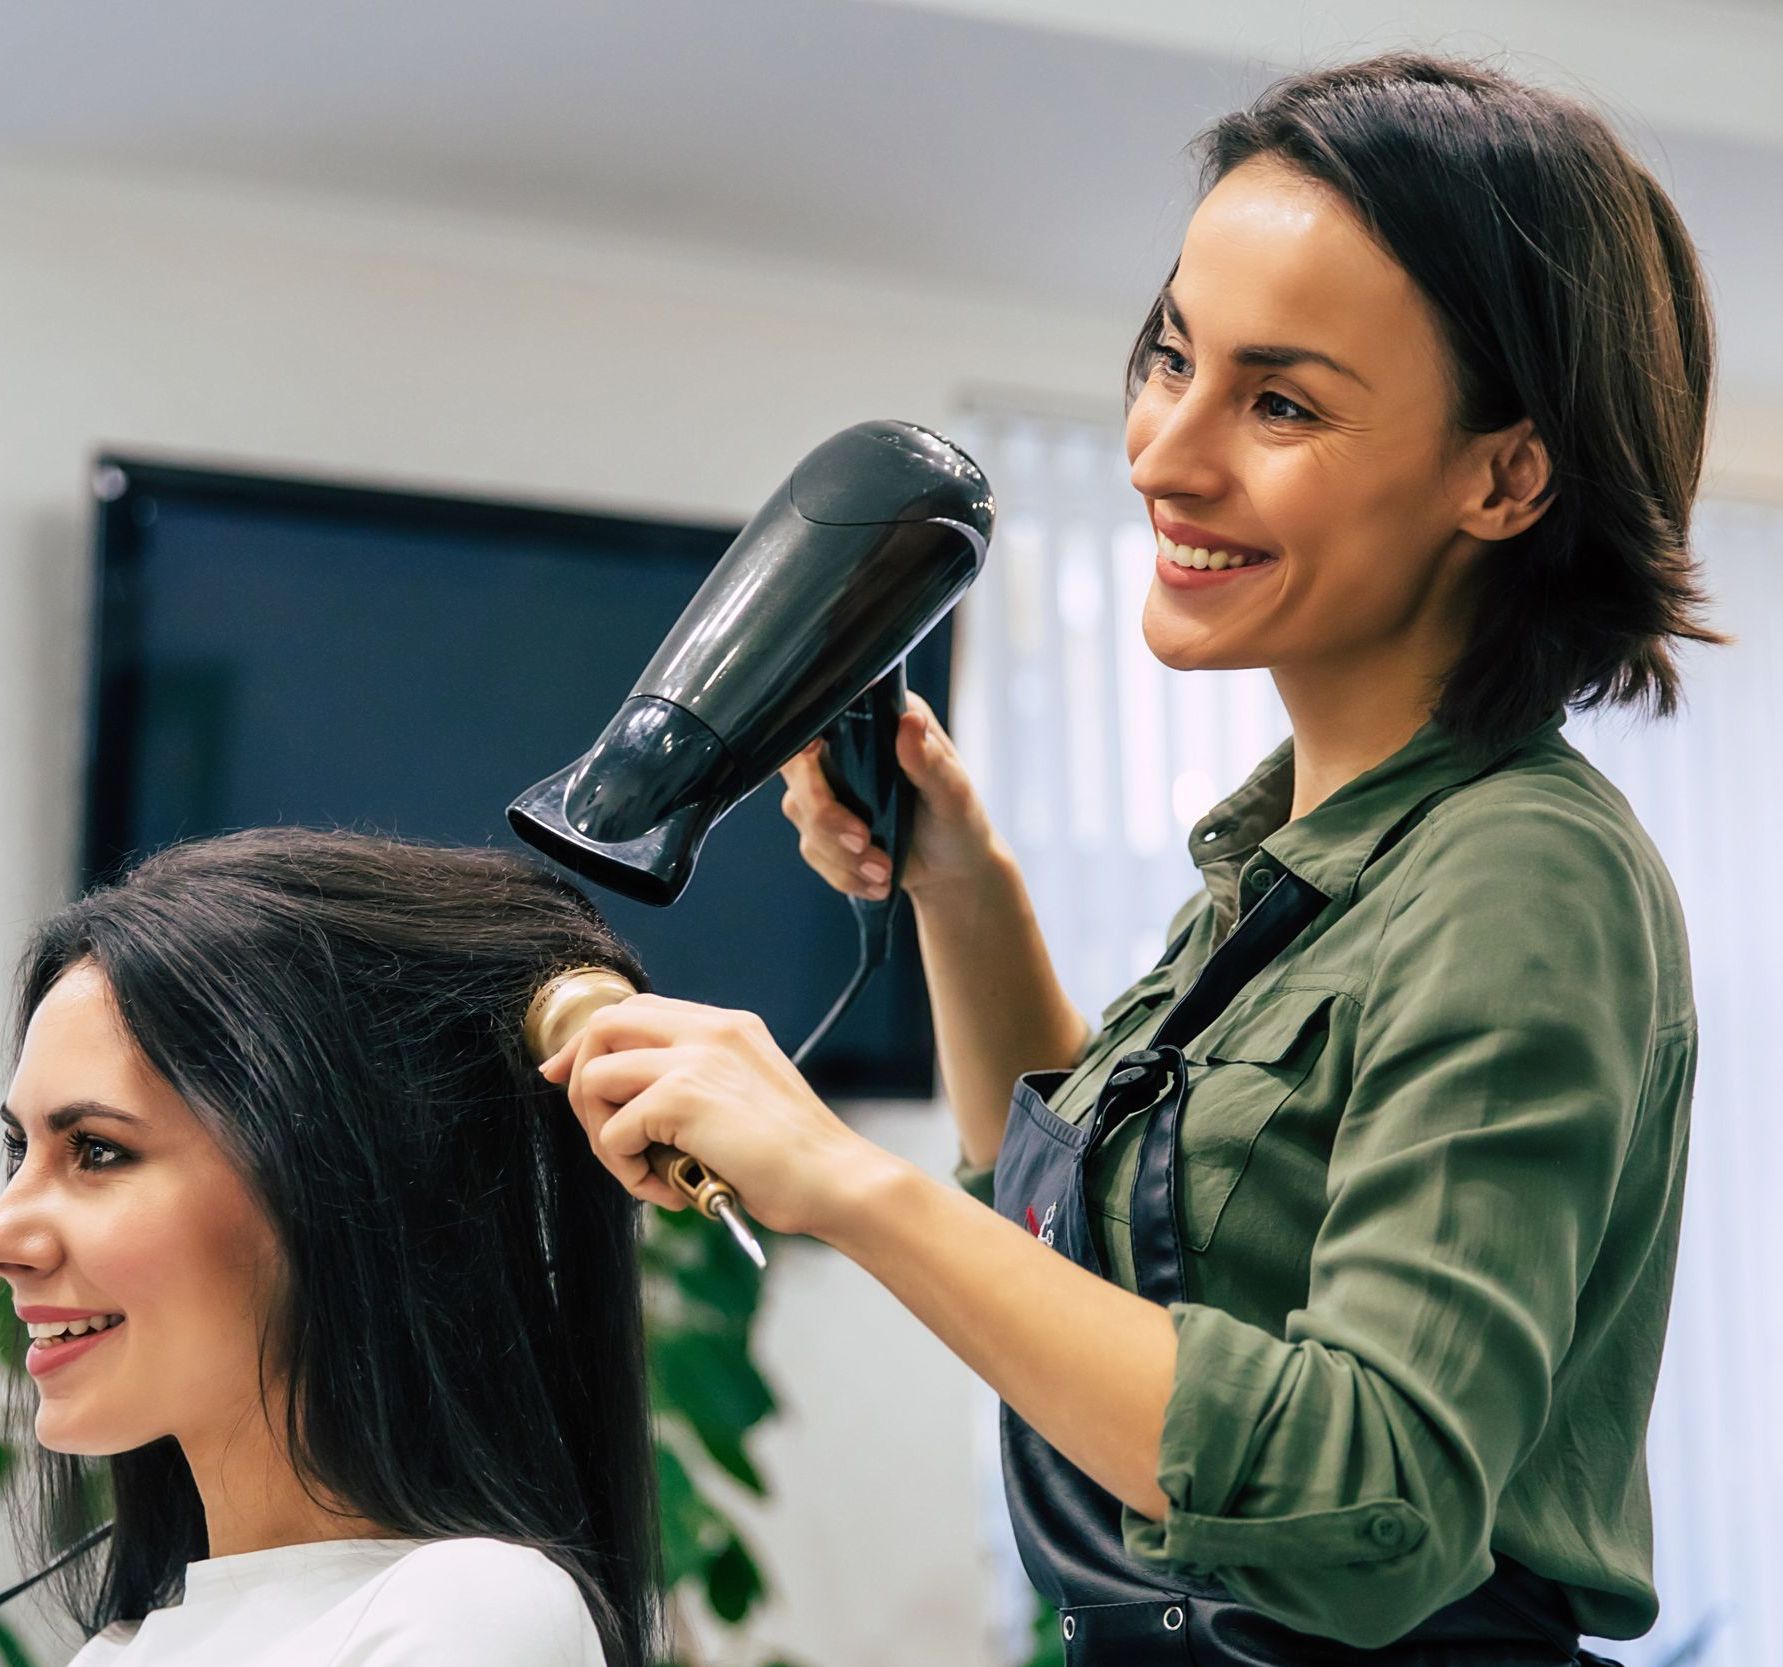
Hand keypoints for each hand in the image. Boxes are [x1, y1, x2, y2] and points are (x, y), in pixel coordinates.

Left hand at [536, 991, 893, 1240]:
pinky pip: (614, 1134)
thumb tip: (631, 1104)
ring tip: (642, 1171)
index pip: (635, 1010)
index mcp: (726, 1025)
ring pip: (595, 1080)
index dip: (592, 1044)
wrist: (835, 1178)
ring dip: (602, 1136)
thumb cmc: (794, 1156)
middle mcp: (708, 1030)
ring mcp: (694, 1059)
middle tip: (595, 1131)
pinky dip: (627, 1171)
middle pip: (602, 1026)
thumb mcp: (746, 1093)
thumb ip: (698, 1080)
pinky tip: (668, 1189)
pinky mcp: (681, 1098)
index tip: (569, 1078)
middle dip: (579, 1080)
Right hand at [778, 690, 1001, 902]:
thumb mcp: (954, 791)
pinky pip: (812, 849)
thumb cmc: (959, 822)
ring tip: (884, 871)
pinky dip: (844, 872)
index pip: (825, 715)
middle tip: (863, 843)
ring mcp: (831, 788)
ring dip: (841, 854)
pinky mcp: (824, 828)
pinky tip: (876, 880)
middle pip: (799, 770)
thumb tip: (910, 722)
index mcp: (879, 722)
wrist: (954, 872)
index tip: (819, 767)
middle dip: (826, 816)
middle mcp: (847, 749)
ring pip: (802, 815)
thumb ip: (929, 760)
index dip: (809, 741)